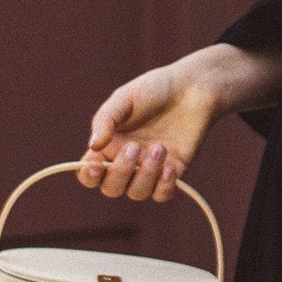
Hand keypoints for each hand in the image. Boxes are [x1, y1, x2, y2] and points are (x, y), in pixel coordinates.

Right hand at [77, 43, 281, 204]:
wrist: (192, 88)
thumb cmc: (154, 89)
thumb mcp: (125, 99)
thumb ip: (106, 121)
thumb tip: (92, 145)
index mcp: (109, 145)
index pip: (90, 172)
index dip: (88, 175)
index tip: (96, 165)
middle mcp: (127, 162)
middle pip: (112, 188)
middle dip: (121, 172)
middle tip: (134, 147)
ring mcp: (150, 169)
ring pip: (138, 192)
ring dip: (145, 175)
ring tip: (159, 148)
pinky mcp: (174, 171)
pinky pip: (163, 194)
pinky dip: (164, 186)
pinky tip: (170, 168)